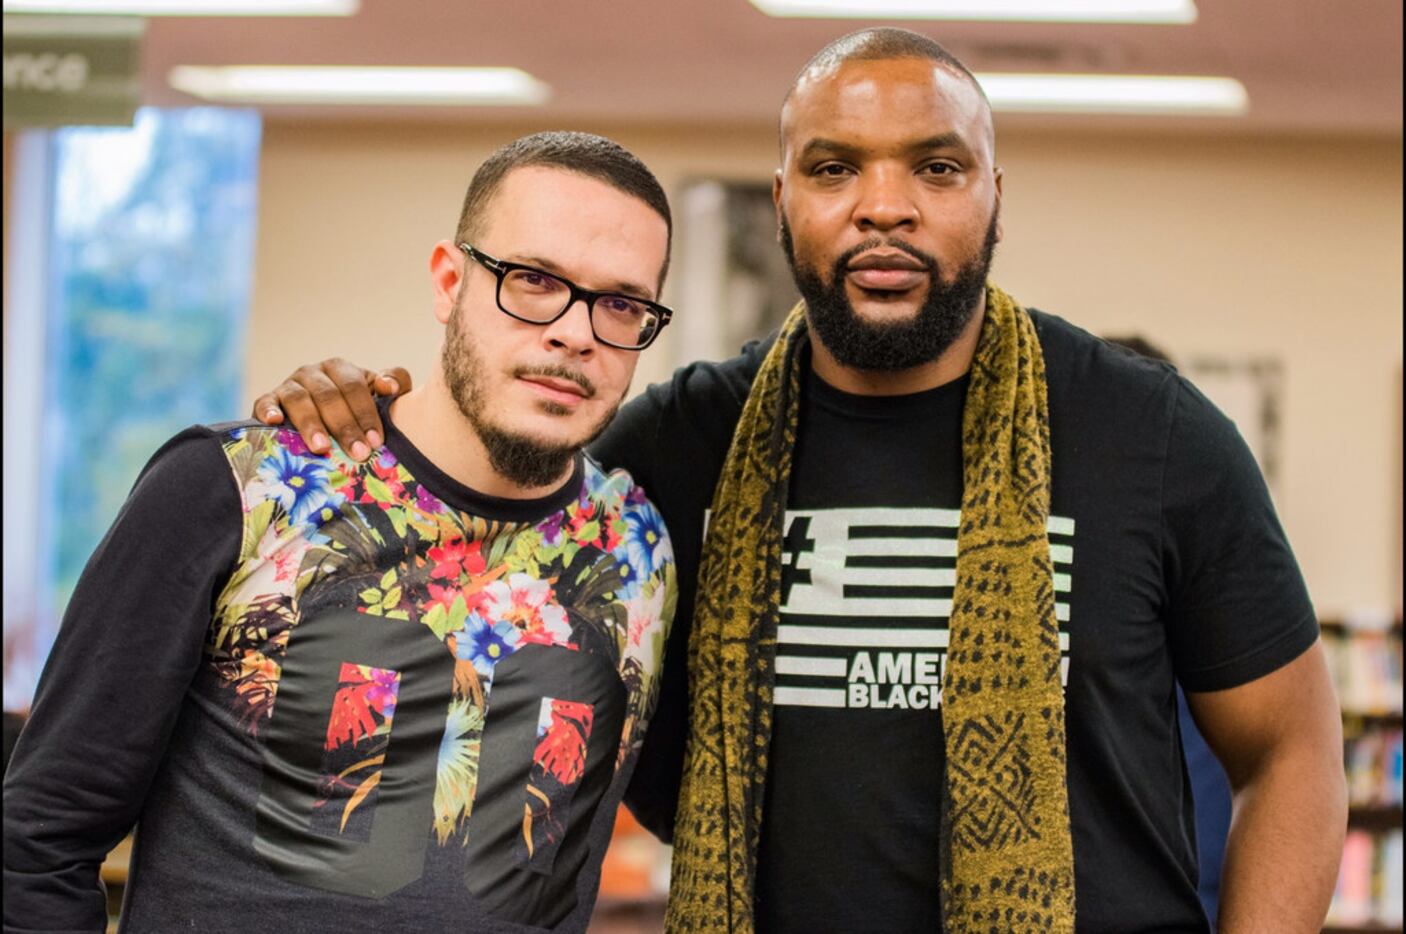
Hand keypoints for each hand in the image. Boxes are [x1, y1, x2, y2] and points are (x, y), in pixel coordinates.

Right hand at [252, 359, 410, 460]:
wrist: (316, 418)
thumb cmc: (352, 409)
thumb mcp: (375, 396)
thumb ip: (393, 384)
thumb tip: (391, 387)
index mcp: (340, 369)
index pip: (355, 386)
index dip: (366, 413)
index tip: (377, 441)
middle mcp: (313, 373)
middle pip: (329, 396)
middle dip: (345, 426)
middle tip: (358, 453)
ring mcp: (289, 386)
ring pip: (299, 400)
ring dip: (311, 424)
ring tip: (321, 448)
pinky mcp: (267, 400)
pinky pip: (265, 402)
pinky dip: (269, 411)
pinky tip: (276, 423)